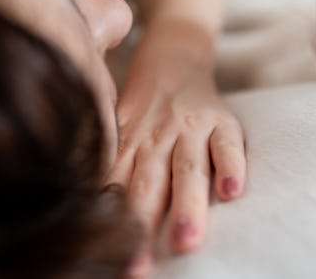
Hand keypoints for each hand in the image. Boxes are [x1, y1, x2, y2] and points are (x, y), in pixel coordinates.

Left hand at [107, 20, 245, 276]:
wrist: (174, 57)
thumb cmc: (143, 109)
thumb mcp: (119, 132)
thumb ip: (109, 167)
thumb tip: (83, 211)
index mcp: (128, 146)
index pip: (118, 190)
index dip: (112, 227)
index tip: (108, 262)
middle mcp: (157, 139)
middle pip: (150, 186)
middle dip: (144, 228)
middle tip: (139, 267)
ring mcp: (191, 129)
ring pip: (188, 169)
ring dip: (187, 204)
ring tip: (187, 240)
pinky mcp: (222, 121)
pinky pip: (229, 143)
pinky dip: (231, 165)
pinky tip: (232, 191)